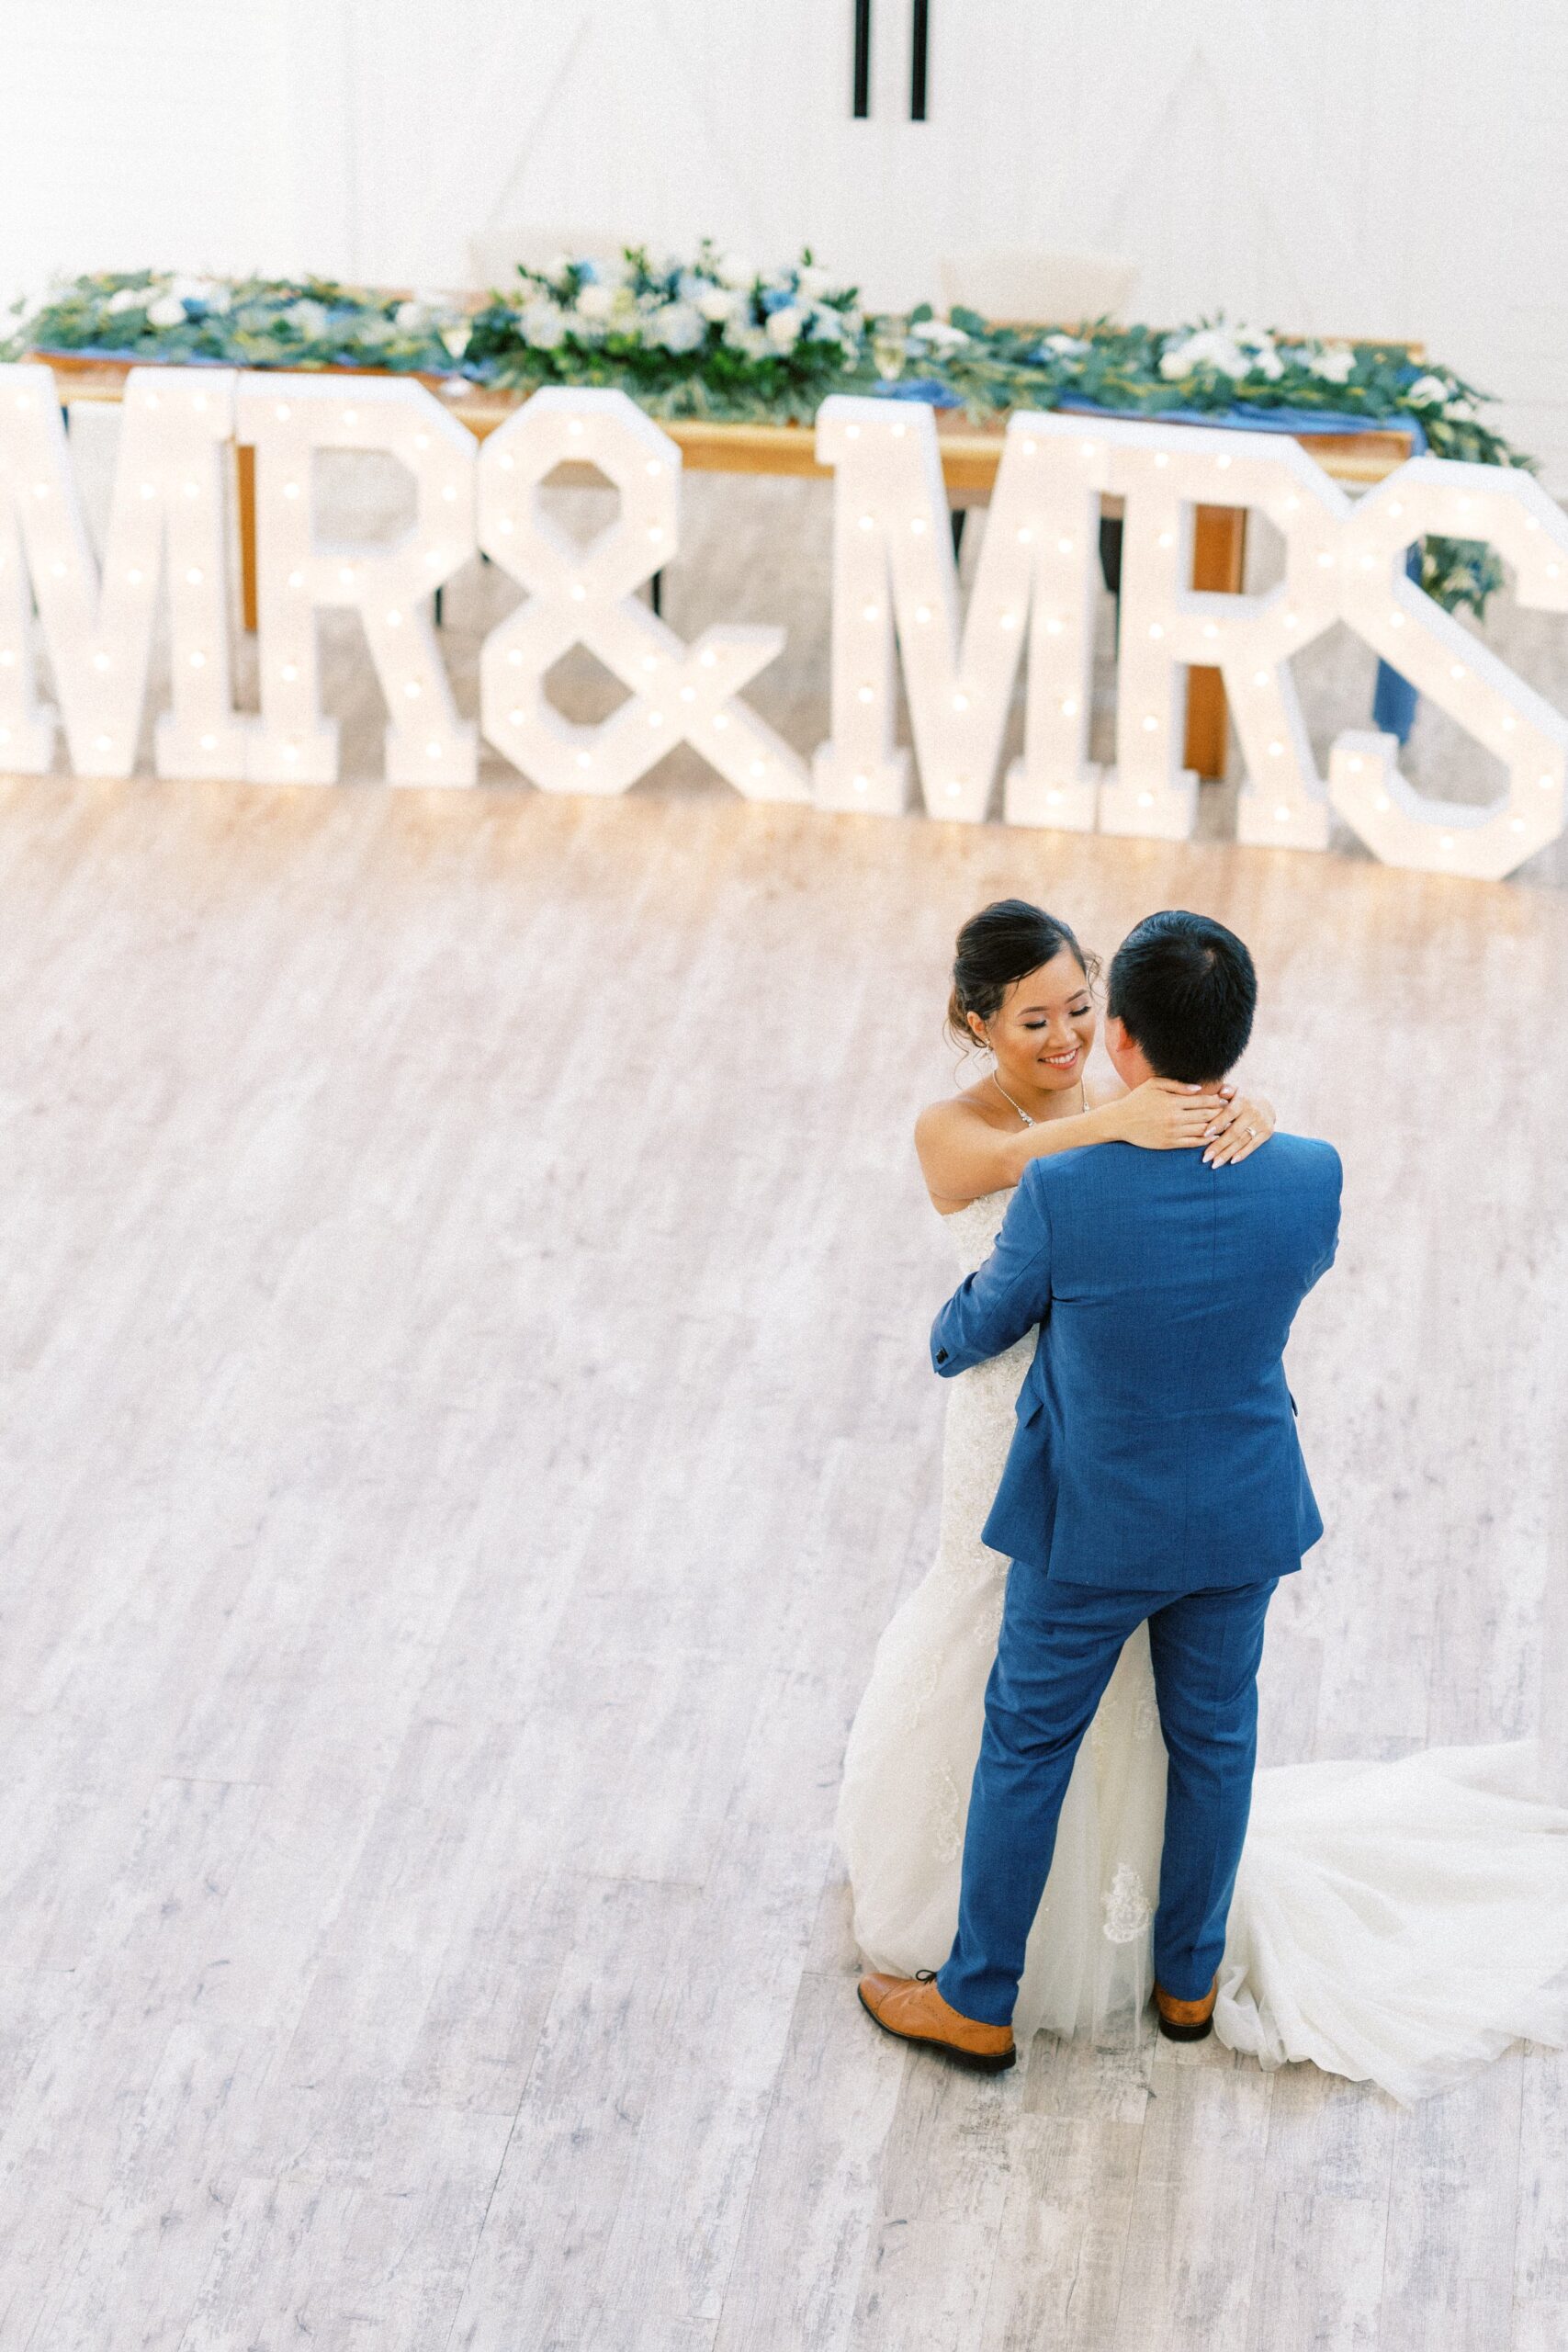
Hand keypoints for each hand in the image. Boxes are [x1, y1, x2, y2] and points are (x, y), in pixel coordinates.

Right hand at [1111, 1078, 1228, 1150]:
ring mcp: (1173, 1131)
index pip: (1203, 1100)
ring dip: (1217, 1128)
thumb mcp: (1155, 1085)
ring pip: (1202, 1130)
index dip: (1218, 1100)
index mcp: (1174, 1101)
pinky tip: (1214, 1138)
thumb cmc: (1137, 1100)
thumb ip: (1177, 1085)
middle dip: (1221, 1113)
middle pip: (1206, 1115)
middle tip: (1233, 1112)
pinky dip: (1205, 1141)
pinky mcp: (1169, 1143)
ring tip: (1229, 1125)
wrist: (1120, 1121)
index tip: (1227, 1099)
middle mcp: (1175, 1117)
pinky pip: (1192, 1143)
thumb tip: (1198, 1089)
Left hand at [1202, 1087, 1274, 1167]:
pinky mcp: (1267, 1133)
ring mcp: (1261, 1123)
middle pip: (1234, 1132)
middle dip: (1219, 1145)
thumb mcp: (1235, 1090)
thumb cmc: (1242, 1097)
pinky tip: (1231, 1162)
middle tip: (1205, 1157)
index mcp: (1243, 1100)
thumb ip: (1227, 1090)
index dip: (1217, 1123)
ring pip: (1242, 1141)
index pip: (1229, 1113)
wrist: (1267, 1103)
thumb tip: (1221, 1091)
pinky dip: (1242, 1154)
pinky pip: (1253, 1146)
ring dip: (1227, 1153)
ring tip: (1214, 1164)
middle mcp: (1254, 1112)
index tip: (1204, 1135)